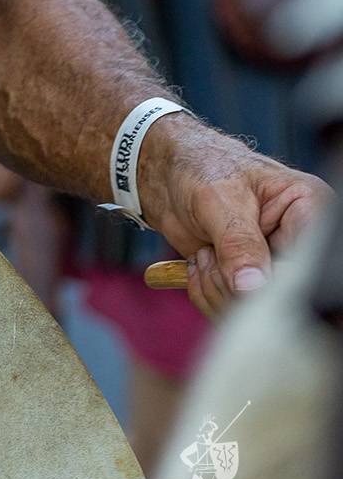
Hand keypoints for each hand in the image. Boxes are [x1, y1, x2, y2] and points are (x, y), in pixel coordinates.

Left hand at [137, 115, 330, 317]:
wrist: (169, 176)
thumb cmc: (199, 167)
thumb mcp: (217, 197)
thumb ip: (237, 241)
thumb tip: (253, 286)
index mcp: (308, 207)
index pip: (307, 261)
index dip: (273, 277)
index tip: (240, 276)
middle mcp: (300, 241)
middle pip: (284, 293)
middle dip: (236, 285)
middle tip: (210, 255)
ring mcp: (277, 265)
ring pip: (257, 308)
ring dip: (218, 288)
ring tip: (205, 253)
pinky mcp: (253, 284)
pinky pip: (234, 312)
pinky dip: (208, 295)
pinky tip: (201, 264)